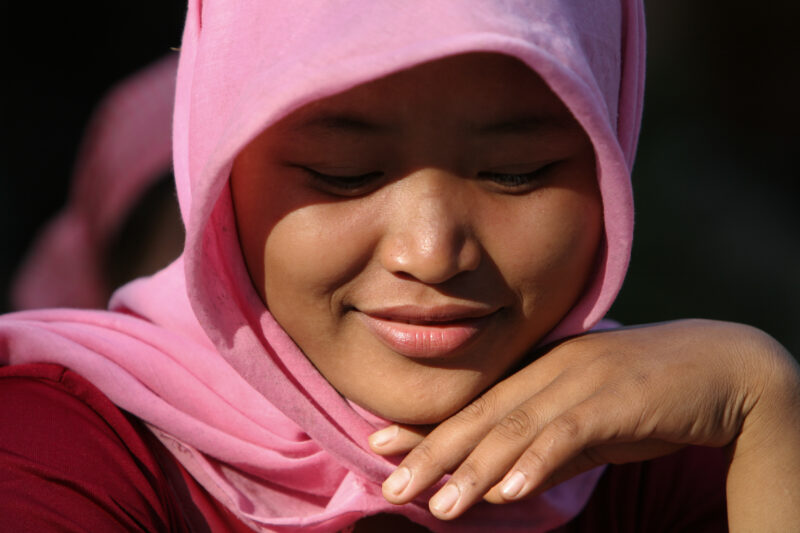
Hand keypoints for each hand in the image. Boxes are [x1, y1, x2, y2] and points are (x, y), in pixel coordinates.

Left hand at [367, 320, 799, 525]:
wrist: (721, 368)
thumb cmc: (648, 398)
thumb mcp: (588, 423)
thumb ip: (545, 446)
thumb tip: (500, 481)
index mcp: (540, 371)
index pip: (475, 405)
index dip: (428, 426)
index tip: (380, 443)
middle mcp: (553, 371)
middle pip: (483, 417)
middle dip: (434, 453)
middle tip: (392, 484)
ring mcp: (583, 381)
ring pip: (518, 429)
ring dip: (476, 470)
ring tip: (440, 505)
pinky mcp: (618, 400)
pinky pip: (570, 434)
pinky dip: (538, 462)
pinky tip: (509, 490)